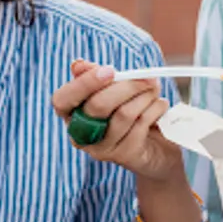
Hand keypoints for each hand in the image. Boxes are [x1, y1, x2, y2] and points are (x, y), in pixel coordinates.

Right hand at [51, 59, 182, 181]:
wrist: (154, 145)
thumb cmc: (127, 109)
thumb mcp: (112, 89)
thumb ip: (96, 75)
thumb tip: (78, 65)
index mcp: (70, 113)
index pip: (62, 99)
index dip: (83, 84)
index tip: (110, 70)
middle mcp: (79, 134)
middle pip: (98, 105)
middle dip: (128, 86)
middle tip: (148, 77)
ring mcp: (101, 149)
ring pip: (124, 114)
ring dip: (145, 96)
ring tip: (155, 90)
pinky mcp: (124, 156)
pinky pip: (141, 126)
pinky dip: (155, 110)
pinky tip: (160, 105)